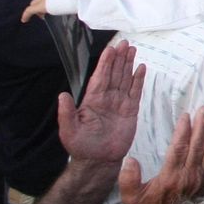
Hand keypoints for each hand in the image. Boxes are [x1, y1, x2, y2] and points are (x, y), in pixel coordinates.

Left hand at [59, 43, 144, 164]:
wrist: (98, 161)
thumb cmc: (81, 146)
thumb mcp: (68, 130)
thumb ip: (66, 112)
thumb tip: (62, 95)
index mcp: (92, 100)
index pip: (100, 77)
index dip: (106, 63)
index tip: (111, 49)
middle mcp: (107, 98)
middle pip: (114, 74)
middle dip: (119, 58)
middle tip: (125, 43)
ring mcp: (120, 103)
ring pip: (125, 79)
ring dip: (129, 64)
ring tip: (133, 50)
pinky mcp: (131, 111)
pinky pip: (136, 92)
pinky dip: (139, 80)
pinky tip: (141, 68)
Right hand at [120, 106, 203, 203]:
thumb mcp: (131, 198)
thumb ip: (128, 180)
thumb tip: (130, 160)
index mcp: (170, 178)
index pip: (179, 149)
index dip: (184, 131)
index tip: (186, 116)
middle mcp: (188, 176)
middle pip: (197, 146)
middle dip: (201, 125)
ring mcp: (200, 178)